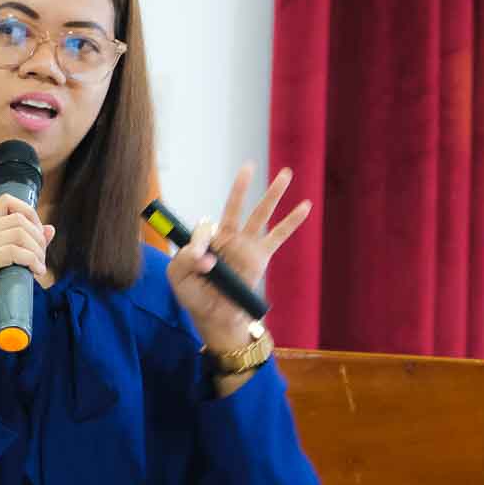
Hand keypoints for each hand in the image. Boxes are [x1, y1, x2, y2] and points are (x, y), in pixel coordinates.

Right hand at [0, 195, 53, 343]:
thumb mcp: (13, 261)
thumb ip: (28, 243)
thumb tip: (50, 229)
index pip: (6, 202)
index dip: (30, 214)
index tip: (39, 237)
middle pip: (17, 219)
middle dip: (37, 237)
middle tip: (41, 258)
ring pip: (18, 234)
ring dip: (37, 250)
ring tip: (39, 267)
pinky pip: (14, 251)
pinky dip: (31, 260)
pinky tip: (36, 272)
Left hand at [166, 163, 310, 353]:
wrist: (216, 318)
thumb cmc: (195, 297)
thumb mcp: (178, 278)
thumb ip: (185, 259)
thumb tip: (208, 255)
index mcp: (205, 240)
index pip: (205, 227)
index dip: (202, 240)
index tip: (201, 261)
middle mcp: (227, 239)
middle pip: (236, 207)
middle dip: (242, 186)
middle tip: (248, 166)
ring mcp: (246, 247)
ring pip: (261, 215)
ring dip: (273, 194)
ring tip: (286, 173)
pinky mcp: (260, 258)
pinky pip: (279, 237)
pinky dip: (292, 222)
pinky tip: (305, 207)